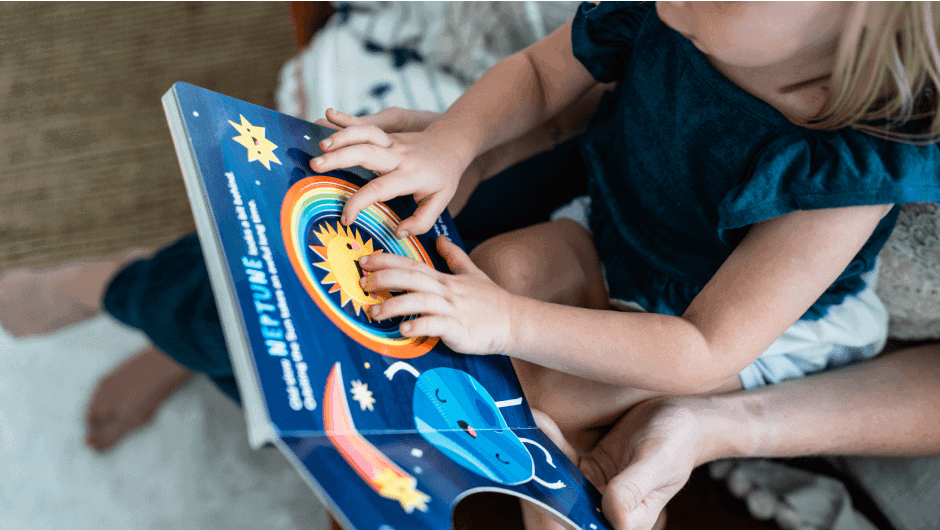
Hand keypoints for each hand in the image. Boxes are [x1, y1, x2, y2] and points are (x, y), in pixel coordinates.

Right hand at [310, 109, 471, 238]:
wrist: (451, 143)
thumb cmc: (444, 177)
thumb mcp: (441, 202)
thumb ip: (422, 221)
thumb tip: (398, 232)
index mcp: (410, 176)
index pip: (379, 189)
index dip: (358, 203)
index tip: (345, 218)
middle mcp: (398, 157)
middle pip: (366, 153)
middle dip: (340, 158)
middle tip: (315, 165)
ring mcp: (392, 142)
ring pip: (365, 133)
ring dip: (342, 135)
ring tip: (319, 144)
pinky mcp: (386, 134)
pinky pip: (365, 125)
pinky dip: (346, 119)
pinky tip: (327, 114)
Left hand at [359, 235, 515, 354]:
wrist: (515, 321)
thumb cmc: (491, 301)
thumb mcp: (472, 273)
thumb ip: (454, 257)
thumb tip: (441, 239)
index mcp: (444, 279)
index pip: (411, 264)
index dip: (387, 260)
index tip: (364, 260)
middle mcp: (446, 291)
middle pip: (411, 278)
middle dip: (384, 278)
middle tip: (362, 283)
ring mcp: (453, 309)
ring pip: (419, 301)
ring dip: (394, 306)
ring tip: (373, 313)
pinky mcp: (459, 329)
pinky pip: (436, 325)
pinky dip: (419, 326)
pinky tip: (403, 331)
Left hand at [536, 399, 708, 529]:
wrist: (687, 416)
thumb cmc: (680, 440)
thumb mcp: (659, 460)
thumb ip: (635, 487)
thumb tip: (614, 515)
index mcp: (627, 520)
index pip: (575, 526)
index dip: (548, 514)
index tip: (533, 480)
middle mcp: (606, 511)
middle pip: (557, 510)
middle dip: (534, 482)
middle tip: (518, 447)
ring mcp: (595, 491)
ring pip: (554, 483)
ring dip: (536, 458)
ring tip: (526, 425)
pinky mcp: (589, 471)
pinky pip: (560, 462)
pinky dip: (547, 443)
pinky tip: (538, 418)